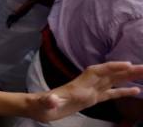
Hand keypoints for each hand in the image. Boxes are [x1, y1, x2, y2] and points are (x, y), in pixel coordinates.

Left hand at [27, 61, 142, 122]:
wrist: (40, 108)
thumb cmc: (42, 104)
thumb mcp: (45, 103)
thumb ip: (49, 101)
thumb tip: (51, 100)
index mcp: (79, 84)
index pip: (98, 72)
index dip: (112, 67)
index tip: (128, 64)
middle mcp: (87, 85)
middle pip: (110, 74)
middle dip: (126, 70)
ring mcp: (91, 91)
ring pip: (114, 82)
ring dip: (128, 77)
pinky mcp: (92, 99)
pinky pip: (111, 93)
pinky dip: (124, 91)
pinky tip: (137, 90)